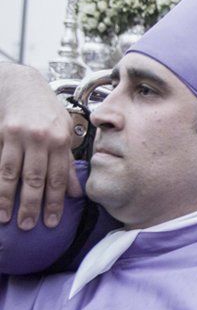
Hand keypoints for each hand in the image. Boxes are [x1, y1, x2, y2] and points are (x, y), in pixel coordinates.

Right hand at [0, 63, 81, 229]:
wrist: (21, 83)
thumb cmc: (46, 110)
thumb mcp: (64, 131)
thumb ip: (67, 162)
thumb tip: (76, 193)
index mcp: (61, 141)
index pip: (58, 178)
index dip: (55, 202)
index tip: (52, 222)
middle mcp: (42, 139)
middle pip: (36, 179)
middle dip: (32, 205)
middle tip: (28, 226)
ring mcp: (20, 136)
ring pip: (13, 173)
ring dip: (8, 198)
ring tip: (6, 218)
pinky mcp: (3, 132)